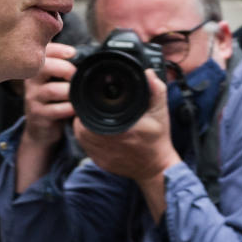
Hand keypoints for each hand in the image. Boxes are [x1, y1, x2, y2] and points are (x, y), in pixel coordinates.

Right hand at [21, 43, 78, 149]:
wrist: (40, 128)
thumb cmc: (53, 100)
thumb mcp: (55, 82)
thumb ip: (65, 69)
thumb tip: (88, 58)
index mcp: (37, 68)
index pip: (44, 53)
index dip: (58, 49)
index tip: (73, 52)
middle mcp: (31, 81)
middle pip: (44, 67)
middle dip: (64, 68)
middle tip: (76, 75)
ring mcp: (33, 98)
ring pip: (51, 90)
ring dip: (69, 91)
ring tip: (79, 93)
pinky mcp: (37, 114)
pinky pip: (55, 110)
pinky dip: (69, 108)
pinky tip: (76, 108)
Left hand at [73, 69, 179, 183]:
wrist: (157, 168)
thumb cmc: (158, 140)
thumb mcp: (160, 113)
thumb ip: (156, 91)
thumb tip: (148, 73)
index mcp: (120, 131)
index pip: (89, 116)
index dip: (88, 105)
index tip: (93, 100)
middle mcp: (108, 145)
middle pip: (81, 124)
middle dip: (85, 114)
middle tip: (94, 107)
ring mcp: (102, 156)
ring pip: (80, 136)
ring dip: (84, 125)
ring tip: (95, 117)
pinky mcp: (100, 163)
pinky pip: (86, 147)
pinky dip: (88, 138)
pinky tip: (97, 131)